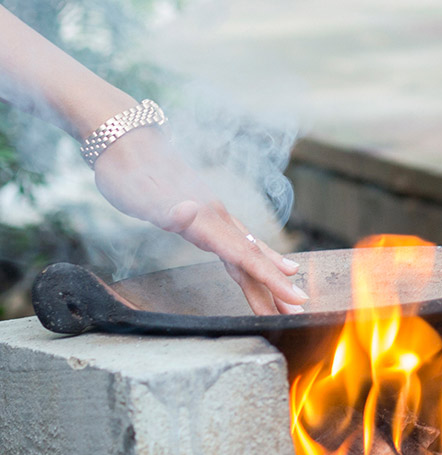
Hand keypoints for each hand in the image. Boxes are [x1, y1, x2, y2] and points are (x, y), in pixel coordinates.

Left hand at [91, 128, 306, 316]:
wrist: (129, 142)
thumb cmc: (129, 173)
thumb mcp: (138, 193)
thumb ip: (165, 207)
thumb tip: (186, 212)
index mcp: (205, 220)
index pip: (245, 256)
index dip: (270, 279)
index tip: (294, 299)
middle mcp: (218, 218)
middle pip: (253, 259)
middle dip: (276, 287)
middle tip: (300, 311)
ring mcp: (216, 216)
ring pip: (249, 252)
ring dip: (269, 276)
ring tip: (289, 296)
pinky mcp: (208, 216)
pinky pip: (239, 243)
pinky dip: (257, 258)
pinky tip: (264, 262)